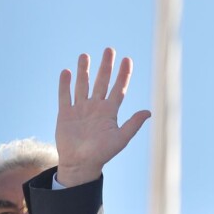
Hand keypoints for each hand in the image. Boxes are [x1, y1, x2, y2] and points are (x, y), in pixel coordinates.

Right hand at [55, 48, 150, 186]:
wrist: (80, 164)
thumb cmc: (102, 154)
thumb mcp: (120, 139)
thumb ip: (133, 124)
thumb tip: (148, 112)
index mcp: (109, 112)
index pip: (118, 88)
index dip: (123, 74)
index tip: (127, 59)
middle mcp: (95, 107)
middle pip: (101, 82)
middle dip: (105, 66)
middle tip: (109, 50)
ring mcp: (80, 109)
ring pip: (83, 85)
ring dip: (84, 71)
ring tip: (85, 56)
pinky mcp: (65, 114)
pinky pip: (64, 96)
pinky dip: (65, 84)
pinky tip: (66, 72)